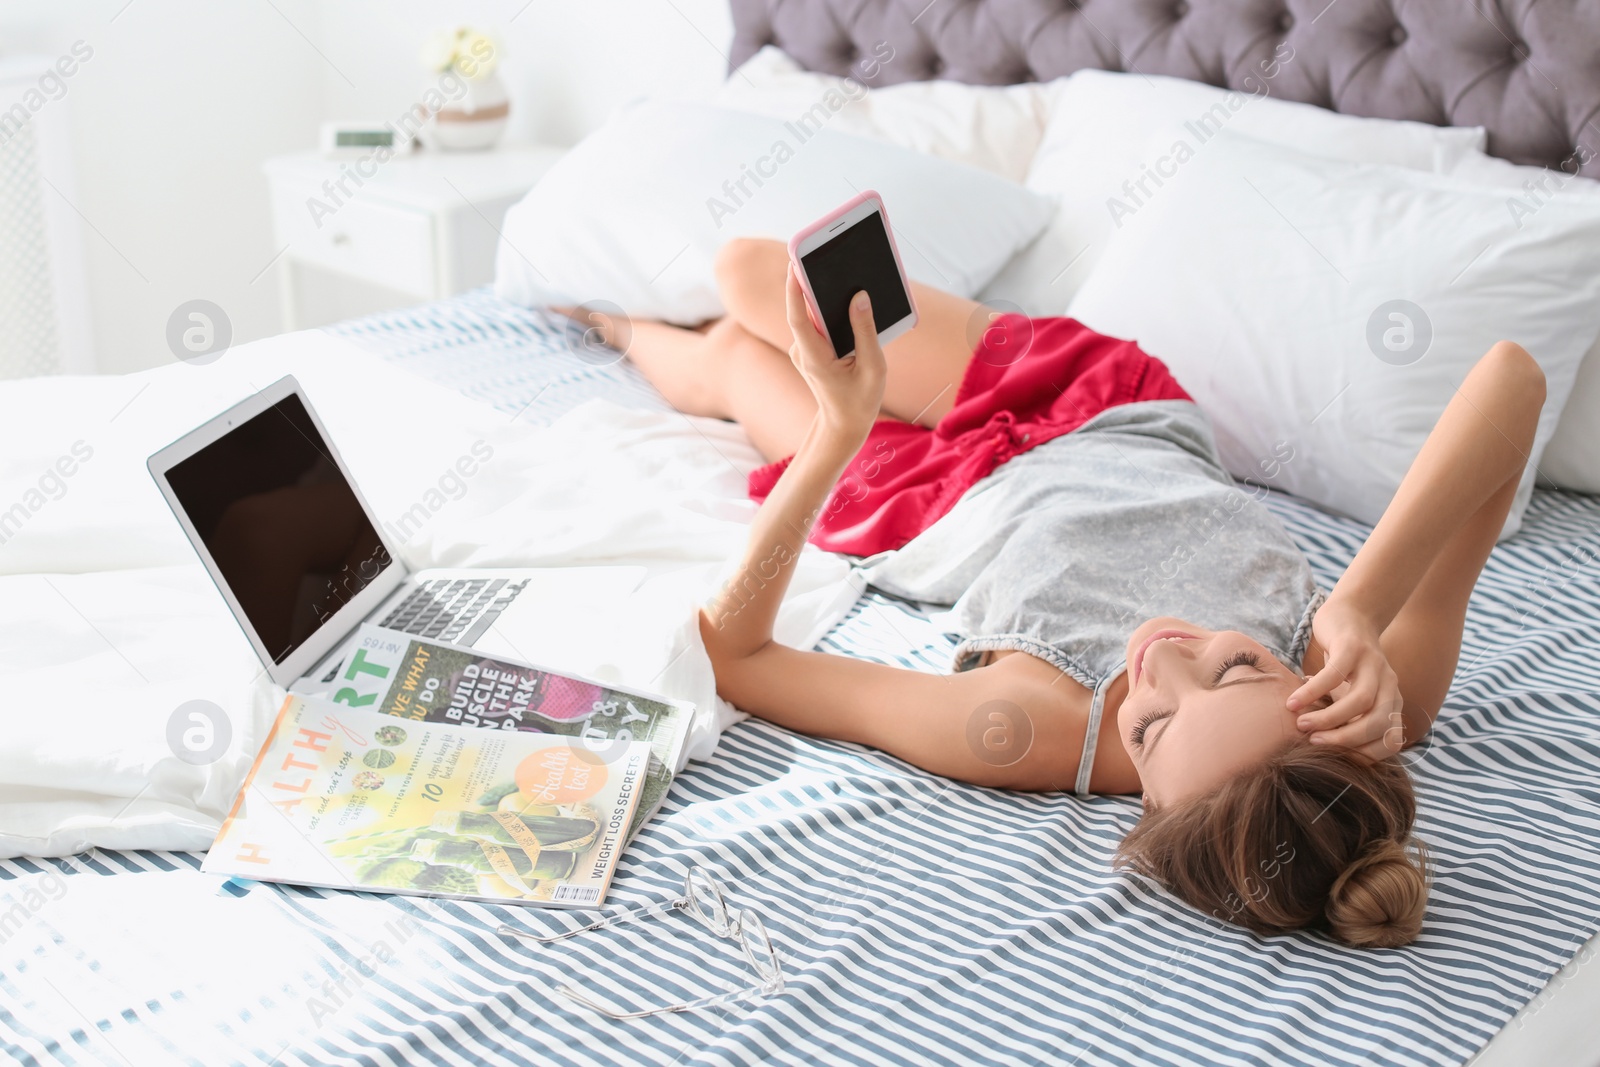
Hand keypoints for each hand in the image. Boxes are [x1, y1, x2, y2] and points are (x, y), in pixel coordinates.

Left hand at [784, 264, 886, 438]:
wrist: (844, 425)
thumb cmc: (860, 400)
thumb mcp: (873, 368)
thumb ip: (866, 332)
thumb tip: (859, 298)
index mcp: (814, 358)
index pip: (798, 318)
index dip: (795, 290)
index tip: (795, 264)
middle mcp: (804, 350)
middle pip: (806, 310)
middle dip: (815, 282)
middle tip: (824, 252)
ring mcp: (806, 349)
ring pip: (814, 315)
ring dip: (827, 296)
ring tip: (843, 269)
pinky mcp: (813, 348)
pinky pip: (820, 324)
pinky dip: (833, 311)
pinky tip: (851, 299)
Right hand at [1288, 595, 1404, 760]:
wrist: (1351, 615)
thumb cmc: (1346, 663)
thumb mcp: (1352, 693)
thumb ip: (1349, 717)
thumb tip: (1323, 751)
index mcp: (1392, 701)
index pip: (1391, 740)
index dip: (1365, 755)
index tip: (1335, 759)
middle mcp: (1389, 684)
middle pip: (1376, 722)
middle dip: (1344, 740)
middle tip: (1314, 743)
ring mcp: (1373, 664)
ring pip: (1360, 702)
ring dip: (1328, 718)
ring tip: (1301, 724)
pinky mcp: (1352, 647)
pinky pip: (1334, 675)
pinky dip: (1313, 692)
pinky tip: (1294, 701)